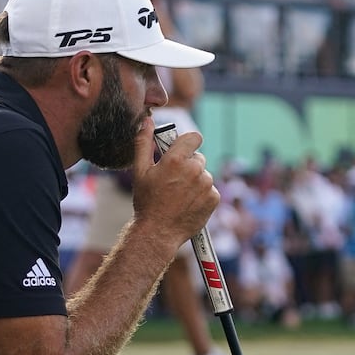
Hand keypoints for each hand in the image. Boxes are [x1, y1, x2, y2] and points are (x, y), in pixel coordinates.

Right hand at [129, 119, 217, 244]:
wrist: (158, 232)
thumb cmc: (146, 202)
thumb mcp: (140, 171)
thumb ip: (143, 143)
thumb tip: (147, 121)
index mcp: (176, 160)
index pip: (195, 137)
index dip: (188, 143)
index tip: (182, 151)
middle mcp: (194, 169)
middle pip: (198, 158)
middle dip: (188, 165)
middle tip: (174, 181)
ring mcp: (206, 184)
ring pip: (204, 174)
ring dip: (195, 181)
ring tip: (180, 196)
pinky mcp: (214, 198)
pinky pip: (210, 189)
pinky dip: (202, 195)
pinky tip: (188, 203)